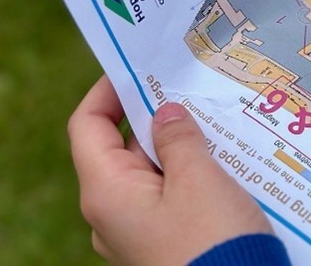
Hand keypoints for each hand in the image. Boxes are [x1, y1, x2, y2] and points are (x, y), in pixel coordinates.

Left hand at [68, 75, 275, 264]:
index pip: (87, 127)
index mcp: (106, 191)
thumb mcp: (198, 178)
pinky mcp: (162, 243)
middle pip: (120, 148)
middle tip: (192, 90)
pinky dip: (189, 174)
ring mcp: (135, 232)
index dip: (107, 92)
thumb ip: (178, 139)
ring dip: (178, 147)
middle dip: (155, 117)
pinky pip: (167, 197)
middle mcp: (111, 214)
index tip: (138, 67)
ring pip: (149, 173)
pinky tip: (223, 162)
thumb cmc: (212, 240)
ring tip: (216, 124)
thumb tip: (165, 112)